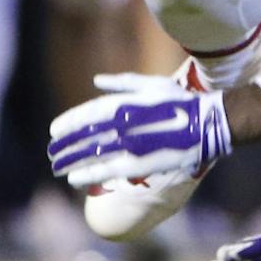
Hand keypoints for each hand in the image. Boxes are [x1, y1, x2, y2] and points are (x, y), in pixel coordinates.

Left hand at [47, 73, 231, 188]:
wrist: (208, 124)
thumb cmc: (181, 101)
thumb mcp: (152, 84)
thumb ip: (122, 83)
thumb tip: (98, 80)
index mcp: (124, 104)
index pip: (85, 114)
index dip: (67, 123)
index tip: (54, 131)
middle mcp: (122, 125)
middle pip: (83, 136)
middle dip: (64, 145)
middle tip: (52, 152)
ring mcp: (129, 146)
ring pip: (90, 155)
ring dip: (70, 161)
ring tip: (58, 167)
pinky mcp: (138, 165)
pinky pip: (105, 172)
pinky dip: (86, 176)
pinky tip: (73, 179)